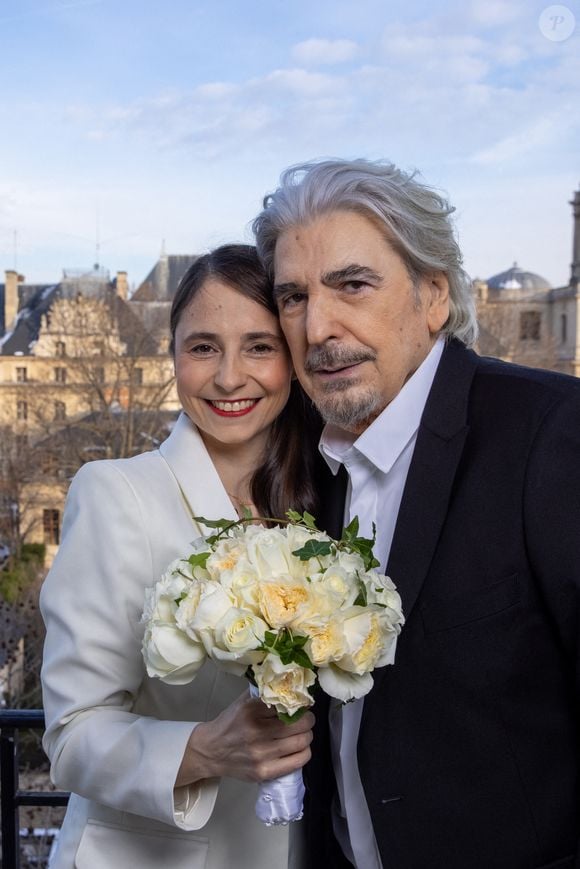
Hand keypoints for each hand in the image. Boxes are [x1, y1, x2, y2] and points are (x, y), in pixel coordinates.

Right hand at [175, 690, 313, 786]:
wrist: (210, 752)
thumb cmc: (229, 724)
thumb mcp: (242, 702)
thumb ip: (263, 693)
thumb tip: (289, 684)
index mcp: (251, 710)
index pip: (288, 704)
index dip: (300, 704)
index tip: (303, 704)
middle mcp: (256, 732)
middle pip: (299, 724)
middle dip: (308, 720)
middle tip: (307, 719)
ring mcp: (261, 754)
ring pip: (301, 742)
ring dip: (307, 735)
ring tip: (303, 733)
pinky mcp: (264, 772)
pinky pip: (297, 762)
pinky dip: (304, 752)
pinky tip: (299, 748)